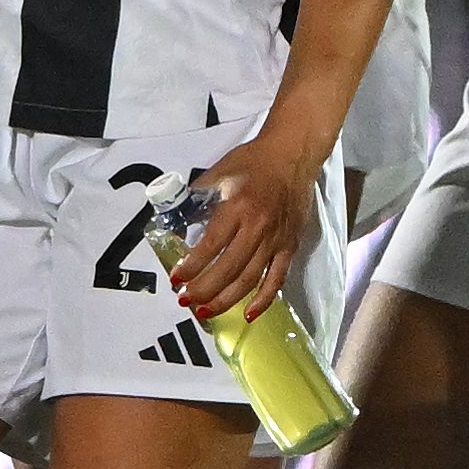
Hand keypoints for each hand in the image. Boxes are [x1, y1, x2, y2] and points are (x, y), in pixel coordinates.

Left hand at [171, 126, 327, 318]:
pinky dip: (263, 299)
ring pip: (250, 279)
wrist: (293, 155)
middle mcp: (258, 226)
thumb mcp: (218, 172)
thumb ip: (197, 198)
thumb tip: (176, 223)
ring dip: (226, 299)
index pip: (211, 245)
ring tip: (205, 311)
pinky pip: (277, 279)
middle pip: (228, 268)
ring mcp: (276, 239)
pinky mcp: (290, 246)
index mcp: (238, 206)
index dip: (191, 266)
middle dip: (203, 289)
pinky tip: (248, 314)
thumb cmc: (254, 161)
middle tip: (185, 299)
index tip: (176, 278)